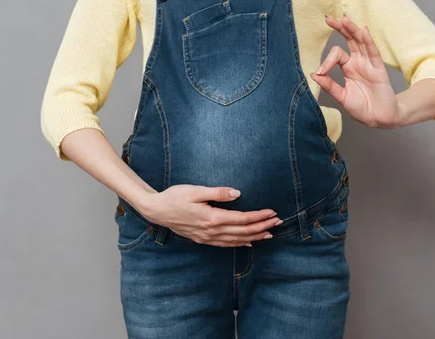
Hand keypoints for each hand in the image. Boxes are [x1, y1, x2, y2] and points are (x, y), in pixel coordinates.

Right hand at [136, 184, 282, 246]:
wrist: (156, 211)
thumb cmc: (175, 197)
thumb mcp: (195, 190)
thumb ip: (218, 193)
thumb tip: (238, 194)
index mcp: (211, 218)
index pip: (242, 219)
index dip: (259, 216)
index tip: (272, 212)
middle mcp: (211, 231)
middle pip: (243, 231)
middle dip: (262, 226)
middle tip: (278, 222)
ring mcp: (207, 237)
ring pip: (236, 240)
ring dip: (254, 237)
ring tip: (269, 233)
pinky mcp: (203, 239)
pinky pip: (225, 244)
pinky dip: (239, 244)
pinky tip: (248, 242)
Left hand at [310, 14, 403, 128]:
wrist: (379, 119)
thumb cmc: (362, 108)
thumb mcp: (342, 96)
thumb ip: (329, 85)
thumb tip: (313, 74)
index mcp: (348, 68)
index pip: (337, 54)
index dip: (327, 61)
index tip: (319, 73)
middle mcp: (359, 62)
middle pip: (349, 40)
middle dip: (339, 28)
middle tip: (327, 18)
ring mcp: (369, 64)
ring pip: (361, 42)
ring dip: (352, 30)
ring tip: (344, 19)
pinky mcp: (379, 69)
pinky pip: (373, 53)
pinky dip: (368, 41)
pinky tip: (363, 31)